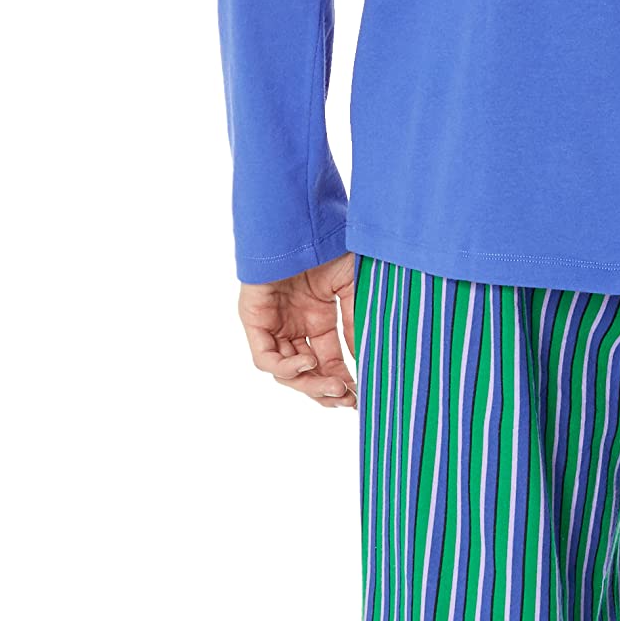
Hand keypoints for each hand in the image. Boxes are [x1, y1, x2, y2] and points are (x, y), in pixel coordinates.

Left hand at [239, 255, 357, 409]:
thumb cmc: (328, 244)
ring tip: (334, 387)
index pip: (330, 362)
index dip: (344, 382)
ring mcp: (274, 324)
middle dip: (327, 390)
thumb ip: (355, 322)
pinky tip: (308, 363)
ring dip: (310, 385)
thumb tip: (365, 360)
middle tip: (347, 400)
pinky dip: (286, 368)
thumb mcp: (352, 287)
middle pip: (308, 373)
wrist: (300, 220)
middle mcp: (295, 325)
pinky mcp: (254, 320)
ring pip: (287, 372)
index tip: (362, 397)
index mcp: (318, 318)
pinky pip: (266, 357)